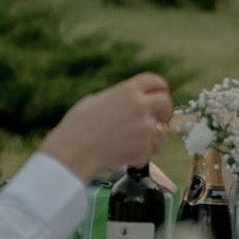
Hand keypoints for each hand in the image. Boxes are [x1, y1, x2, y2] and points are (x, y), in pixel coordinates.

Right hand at [41, 73, 175, 179]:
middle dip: (163, 113)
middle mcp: (139, 106)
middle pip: (166, 103)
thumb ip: (116, 99)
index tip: (161, 96)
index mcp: (127, 91)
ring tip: (135, 145)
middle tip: (158, 121)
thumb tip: (124, 103)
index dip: (160, 88)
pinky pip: (150, 152)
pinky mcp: (143, 147)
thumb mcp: (94, 101)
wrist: (73, 151)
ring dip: (152, 140)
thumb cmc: (76, 127)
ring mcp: (144, 127)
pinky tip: (126, 157)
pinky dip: (140, 157)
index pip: (154, 81)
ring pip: (161, 132)